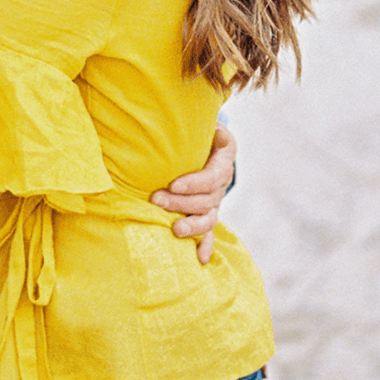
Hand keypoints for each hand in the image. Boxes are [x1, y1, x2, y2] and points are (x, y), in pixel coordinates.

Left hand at [150, 125, 235, 264]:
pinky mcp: (208, 213)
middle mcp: (222, 182)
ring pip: (208, 218)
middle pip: (207, 200)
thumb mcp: (202, 120)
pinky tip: (200, 259)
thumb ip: (199, 121)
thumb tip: (201, 126)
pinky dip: (205, 246)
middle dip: (181, 203)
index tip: (173, 184)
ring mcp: (215, 200)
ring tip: (174, 230)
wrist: (204, 140)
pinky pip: (209, 233)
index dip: (194, 183)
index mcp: (224, 158)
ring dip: (192, 226)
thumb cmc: (197, 128)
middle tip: (156, 199)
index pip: (212, 176)